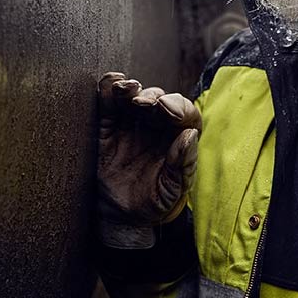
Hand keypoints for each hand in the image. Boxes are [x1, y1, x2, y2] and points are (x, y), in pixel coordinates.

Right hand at [97, 72, 200, 248]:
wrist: (120, 216)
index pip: (185, 113)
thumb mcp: (172, 190)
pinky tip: (112, 81)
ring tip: (128, 88)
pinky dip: (109, 89)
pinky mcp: (108, 126)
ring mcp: (131, 123)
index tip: (169, 111)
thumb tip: (190, 135)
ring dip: (131, 89)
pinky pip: (108, 104)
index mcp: (178, 137)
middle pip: (159, 100)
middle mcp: (157, 125)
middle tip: (144, 104)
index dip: (179, 107)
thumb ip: (183, 164)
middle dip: (153, 97)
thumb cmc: (153, 202)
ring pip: (134, 96)